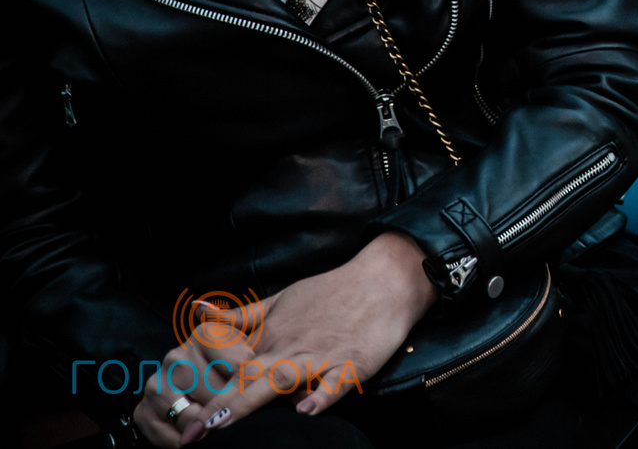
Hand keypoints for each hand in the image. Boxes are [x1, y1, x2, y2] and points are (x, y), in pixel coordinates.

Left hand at [141, 232, 434, 444]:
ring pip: (283, 378)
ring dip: (253, 401)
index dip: (203, 395)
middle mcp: (292, 346)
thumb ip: (241, 314)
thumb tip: (199, 309)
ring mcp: (323, 354)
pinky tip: (306, 411)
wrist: (385, 278)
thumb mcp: (282, 299)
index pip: (231, 369)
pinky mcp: (354, 361)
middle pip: (249, 378)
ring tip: (227, 425)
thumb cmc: (332, 291)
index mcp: (273, 335)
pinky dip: (321, 395)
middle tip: (190, 437)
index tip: (180, 421)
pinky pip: (336, 381)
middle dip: (218, 409)